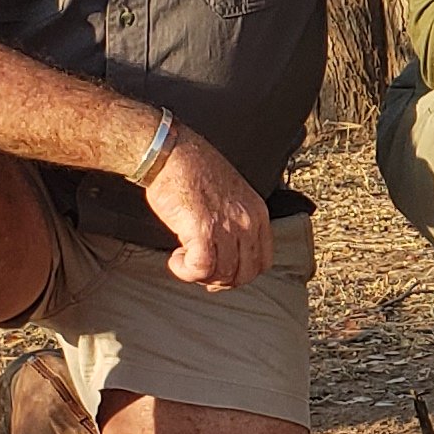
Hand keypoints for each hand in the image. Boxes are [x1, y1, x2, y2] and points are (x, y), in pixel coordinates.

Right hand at [137, 124, 269, 290]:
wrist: (171, 153)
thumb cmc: (193, 171)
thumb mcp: (230, 196)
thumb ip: (235, 223)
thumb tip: (227, 255)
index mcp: (257, 213)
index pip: (263, 261)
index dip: (240, 274)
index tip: (221, 272)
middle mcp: (247, 221)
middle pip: (245, 274)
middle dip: (221, 280)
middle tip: (199, 270)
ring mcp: (227, 227)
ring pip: (223, 274)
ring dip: (199, 275)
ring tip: (183, 259)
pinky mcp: (203, 230)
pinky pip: (201, 269)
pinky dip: (186, 271)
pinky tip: (176, 259)